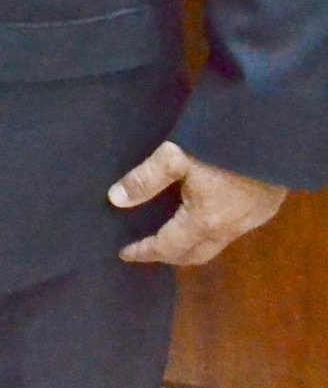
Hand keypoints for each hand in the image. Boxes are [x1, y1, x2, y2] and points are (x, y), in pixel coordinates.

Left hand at [111, 141, 286, 264]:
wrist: (272, 131)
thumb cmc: (220, 144)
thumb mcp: (175, 156)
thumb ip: (145, 179)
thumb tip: (116, 199)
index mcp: (205, 220)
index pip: (169, 247)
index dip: (145, 251)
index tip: (125, 253)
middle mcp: (230, 228)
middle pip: (195, 255)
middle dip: (168, 256)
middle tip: (146, 250)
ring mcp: (251, 220)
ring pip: (216, 244)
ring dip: (192, 246)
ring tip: (170, 236)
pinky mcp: (265, 208)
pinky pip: (233, 232)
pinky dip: (211, 233)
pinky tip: (203, 218)